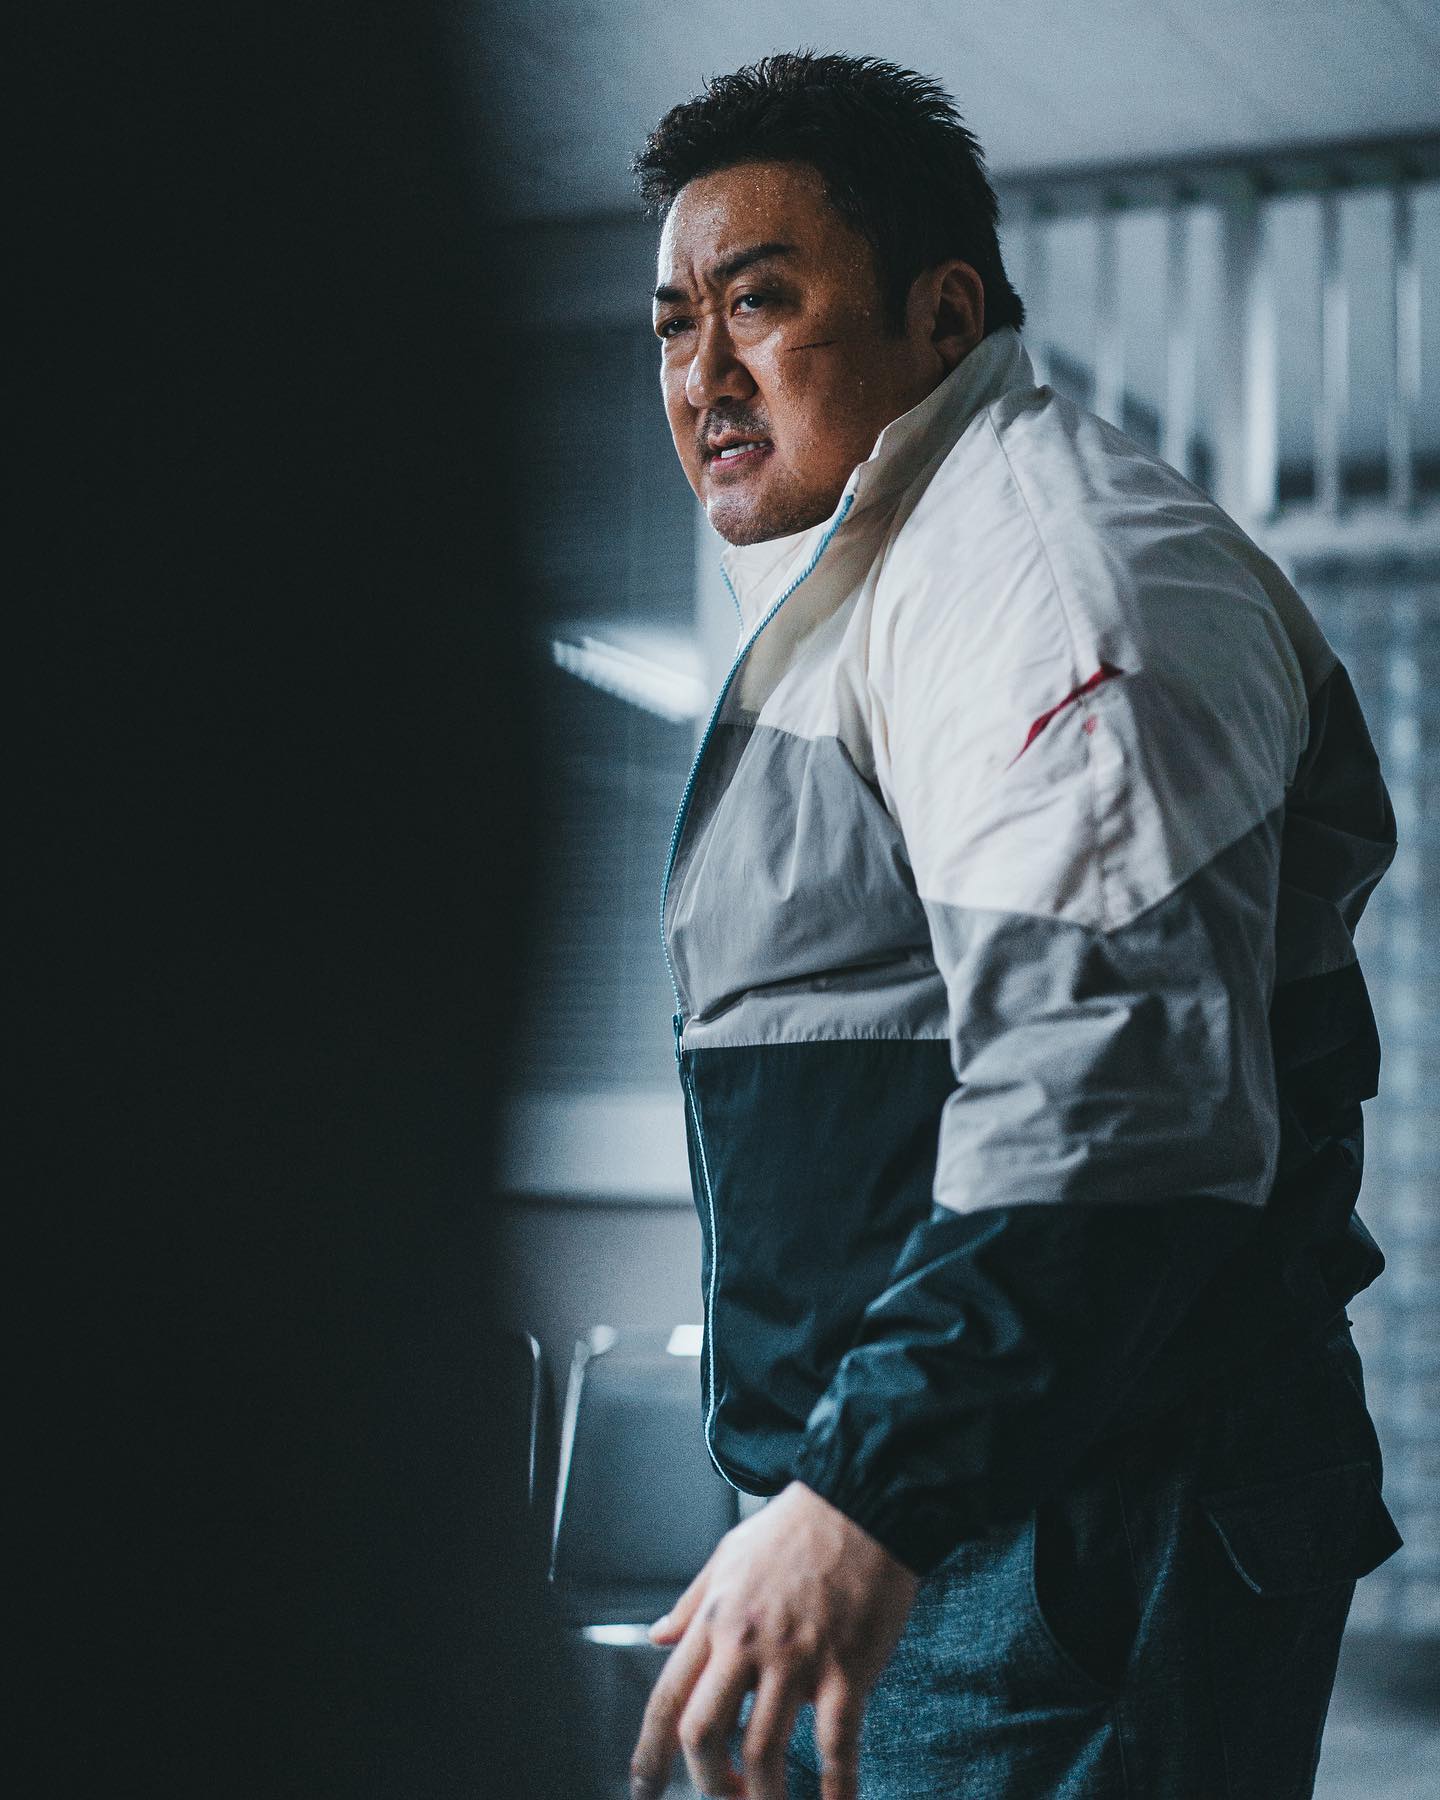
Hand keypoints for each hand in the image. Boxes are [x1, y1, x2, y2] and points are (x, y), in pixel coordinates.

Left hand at [628, 1481, 917, 1799]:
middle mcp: (747, 1643)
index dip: (649, 1756)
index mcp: (715, 1618)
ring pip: (763, 1753)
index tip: (644, 1790)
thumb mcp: (728, 1555)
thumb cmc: (796, 1526)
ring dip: (763, 1799)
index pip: (667, 1699)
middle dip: (707, 1786)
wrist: (862, 1499)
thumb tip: (656, 1636)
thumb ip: (691, 1601)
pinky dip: (836, 1790)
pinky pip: (836, 1747)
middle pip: (703, 1736)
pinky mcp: (847, 1668)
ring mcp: (797, 1659)